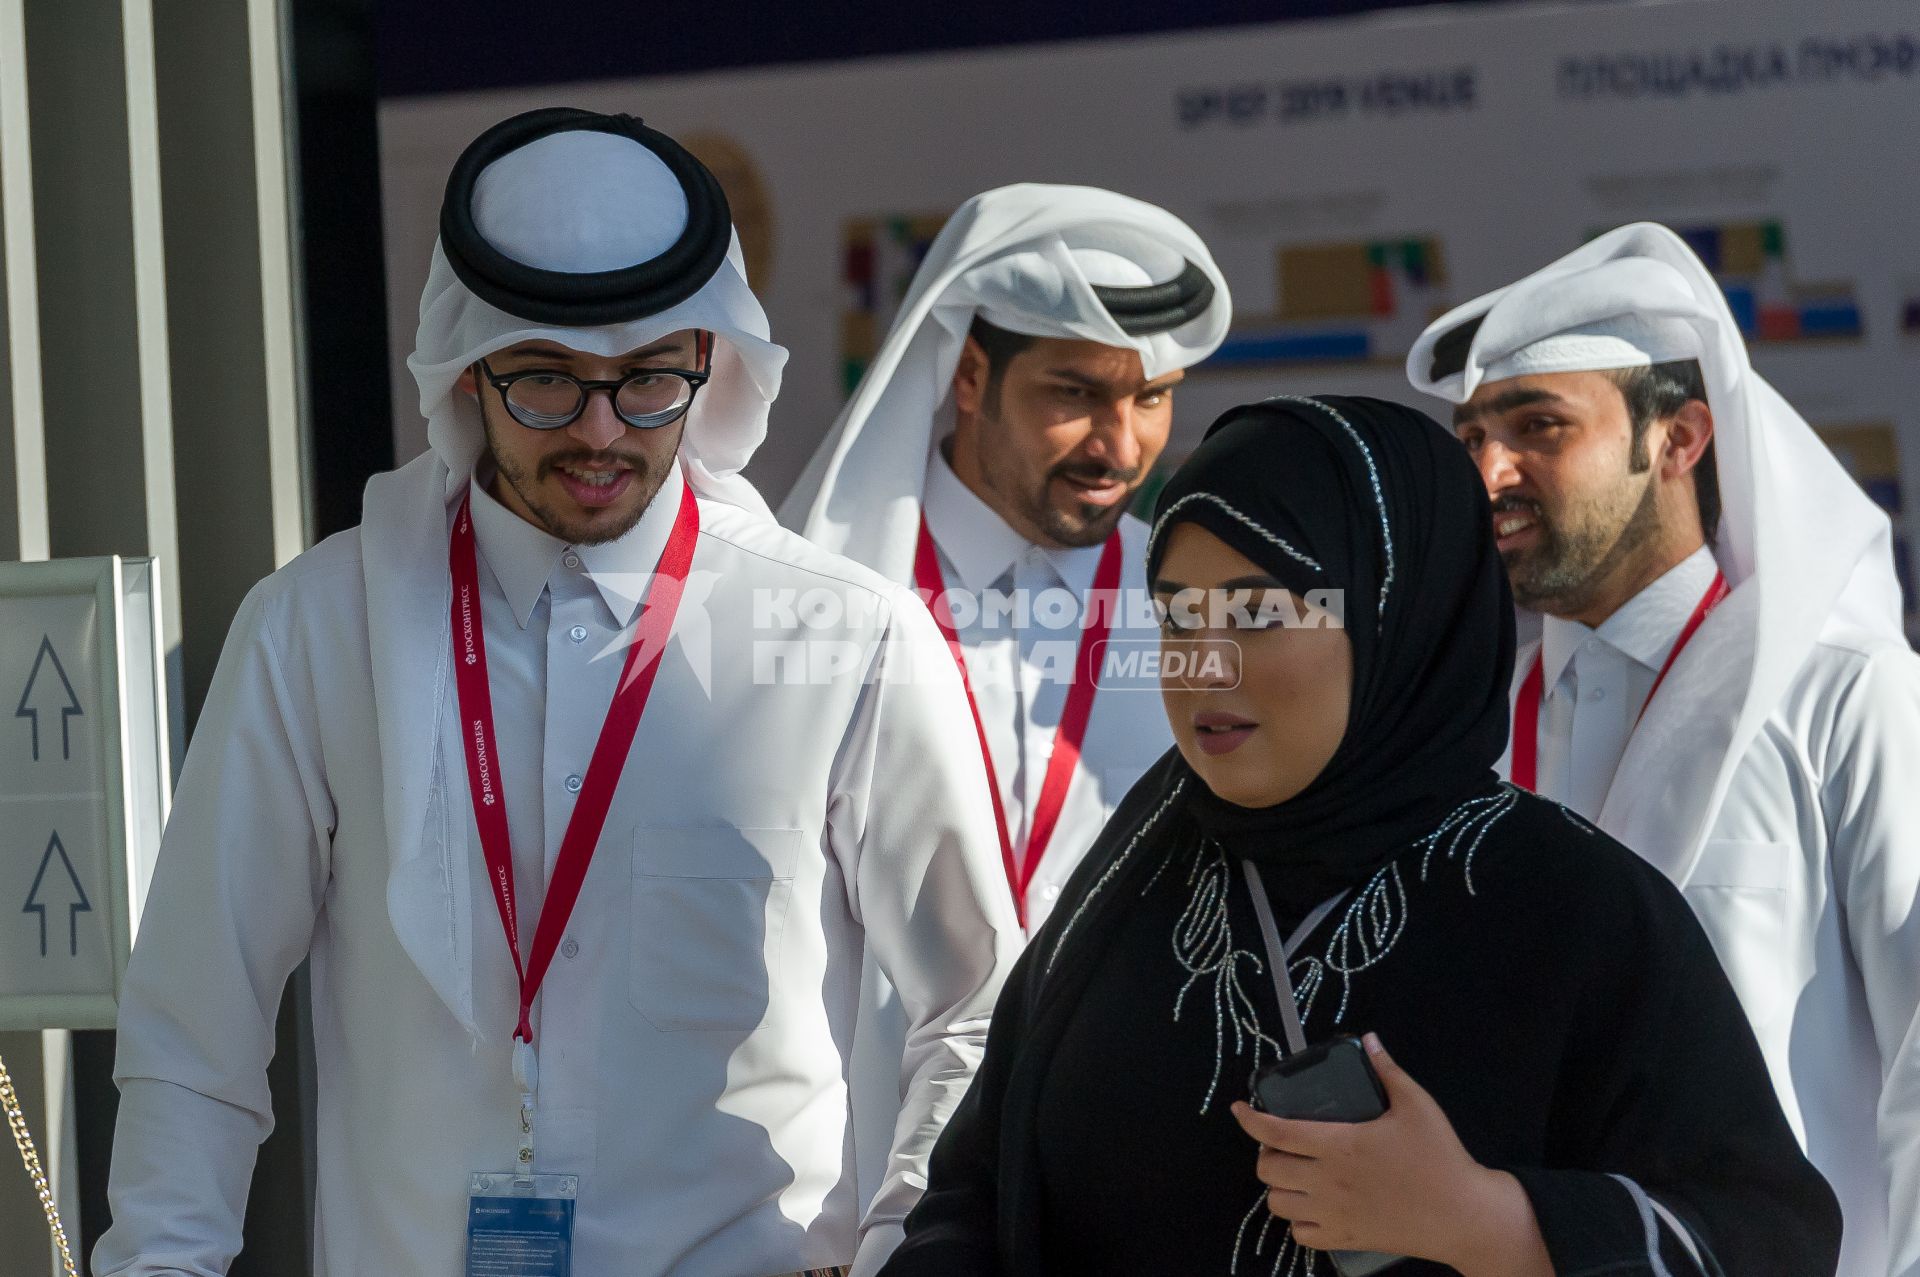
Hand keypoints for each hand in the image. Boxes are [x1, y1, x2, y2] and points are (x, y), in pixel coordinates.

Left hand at [1229, 1034, 1548, 1274]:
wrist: (1463, 1215)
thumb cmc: (1439, 1158)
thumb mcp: (1417, 1105)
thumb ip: (1387, 1071)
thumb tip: (1368, 1038)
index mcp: (1339, 1145)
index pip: (1276, 1131)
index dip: (1250, 1119)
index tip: (1239, 1109)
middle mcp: (1327, 1182)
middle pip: (1268, 1169)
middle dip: (1266, 1152)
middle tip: (1283, 1143)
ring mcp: (1333, 1215)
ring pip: (1277, 1204)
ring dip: (1279, 1187)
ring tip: (1296, 1174)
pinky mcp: (1345, 1240)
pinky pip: (1301, 1236)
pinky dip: (1298, 1221)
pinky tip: (1313, 1207)